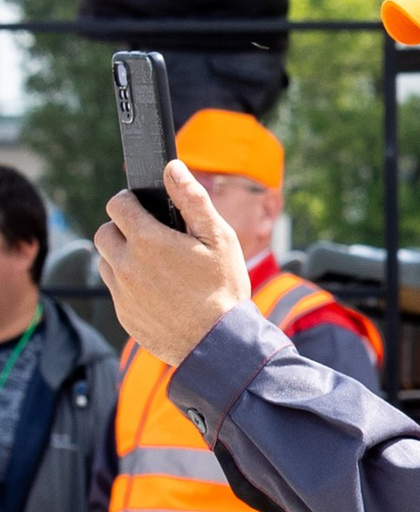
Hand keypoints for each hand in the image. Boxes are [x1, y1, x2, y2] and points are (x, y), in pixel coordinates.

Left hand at [94, 166, 252, 367]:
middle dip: (122, 229)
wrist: (218, 345)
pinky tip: (157, 292)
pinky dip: (129, 285)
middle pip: (104, 232)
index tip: (143, 208)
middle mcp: (127, 264)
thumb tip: (172, 167)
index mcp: (148, 240)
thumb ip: (192, 199)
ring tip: (155, 267)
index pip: (117, 204)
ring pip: (106, 261)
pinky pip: (115, 290)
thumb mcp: (219, 238)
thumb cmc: (223, 289)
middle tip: (150, 239)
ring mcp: (121, 291)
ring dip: (122, 257)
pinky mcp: (123, 314)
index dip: (130, 202)